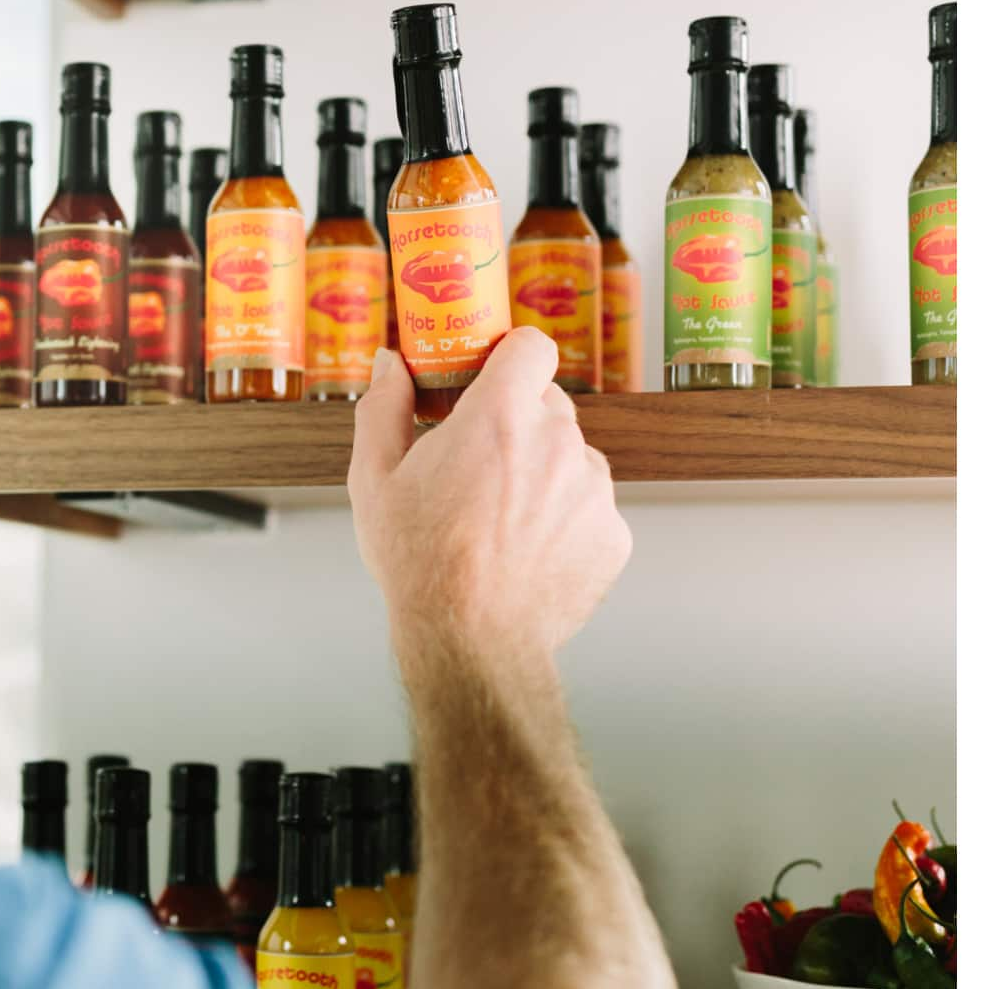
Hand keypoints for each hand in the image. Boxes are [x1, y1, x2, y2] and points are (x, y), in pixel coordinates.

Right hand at [347, 329, 630, 668]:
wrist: (472, 641)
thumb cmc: (420, 563)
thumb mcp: (375, 479)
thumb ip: (384, 408)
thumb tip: (390, 364)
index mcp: (501, 416)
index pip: (530, 347)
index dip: (509, 359)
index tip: (489, 379)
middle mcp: (559, 442)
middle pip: (549, 404)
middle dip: (517, 423)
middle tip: (478, 465)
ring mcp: (594, 489)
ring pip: (571, 458)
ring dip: (543, 474)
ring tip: (499, 522)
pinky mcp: (614, 534)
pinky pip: (590, 508)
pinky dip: (564, 521)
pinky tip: (526, 551)